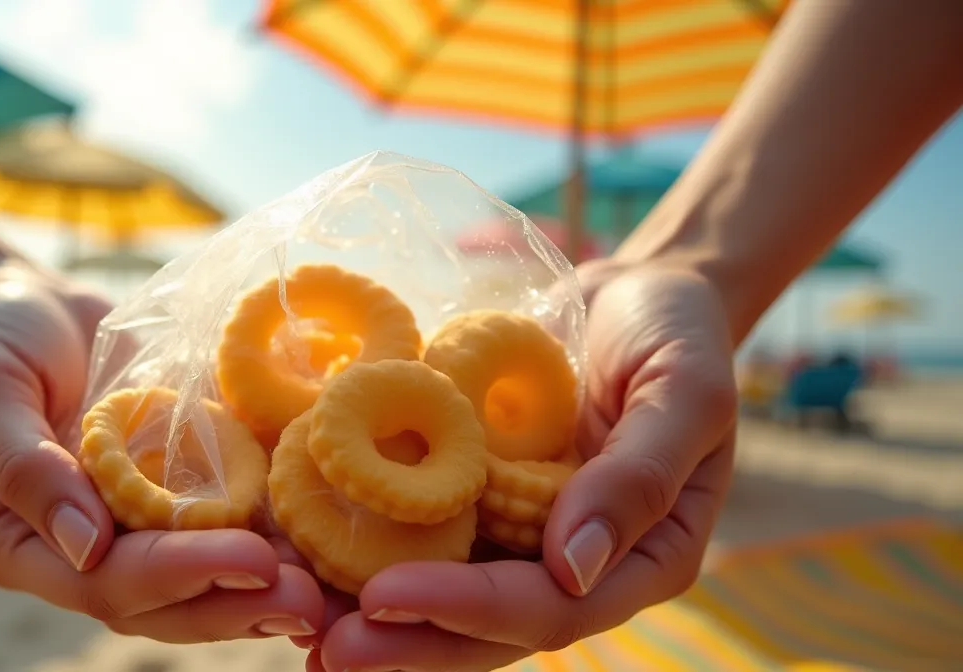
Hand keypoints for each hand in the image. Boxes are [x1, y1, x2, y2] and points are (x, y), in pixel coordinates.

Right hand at [0, 261, 323, 642]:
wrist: (32, 303)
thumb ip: (26, 468)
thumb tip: (86, 546)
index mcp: (26, 546)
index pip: (107, 583)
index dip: (179, 577)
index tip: (247, 559)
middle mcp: (86, 553)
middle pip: (168, 603)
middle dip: (238, 601)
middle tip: (309, 599)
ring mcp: (137, 528)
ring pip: (207, 582)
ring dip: (268, 591)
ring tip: (333, 594)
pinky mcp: (181, 495)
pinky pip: (231, 526)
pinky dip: (279, 542)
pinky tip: (331, 547)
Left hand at [308, 262, 737, 670]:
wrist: (635, 293)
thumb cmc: (677, 333)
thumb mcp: (685, 389)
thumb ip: (640, 475)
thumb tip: (572, 566)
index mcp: (637, 559)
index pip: (547, 608)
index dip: (465, 610)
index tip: (384, 595)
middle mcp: (569, 563)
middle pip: (481, 625)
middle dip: (405, 640)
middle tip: (323, 646)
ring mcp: (518, 532)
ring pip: (442, 591)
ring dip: (371, 614)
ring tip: (293, 618)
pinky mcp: (476, 495)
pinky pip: (419, 531)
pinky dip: (362, 545)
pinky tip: (301, 550)